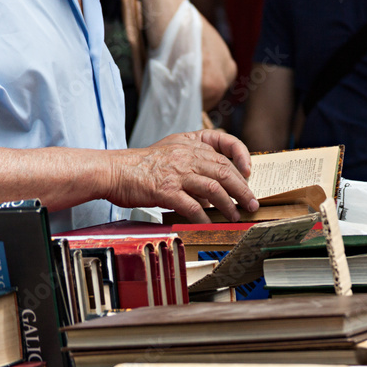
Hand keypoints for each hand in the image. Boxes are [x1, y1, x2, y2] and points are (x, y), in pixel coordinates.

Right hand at [109, 130, 256, 222]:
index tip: (248, 170)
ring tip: (236, 215)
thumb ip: (192, 163)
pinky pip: (193, 207)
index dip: (240, 155)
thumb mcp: (169, 152)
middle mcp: (185, 155)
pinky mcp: (167, 190)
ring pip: (214, 189)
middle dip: (242, 189)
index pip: (223, 142)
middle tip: (252, 203)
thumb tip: (212, 190)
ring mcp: (177, 173)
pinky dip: (204, 218)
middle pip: (224, 170)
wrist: (114, 171)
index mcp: (188, 142)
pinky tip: (209, 225)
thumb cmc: (139, 166)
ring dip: (229, 205)